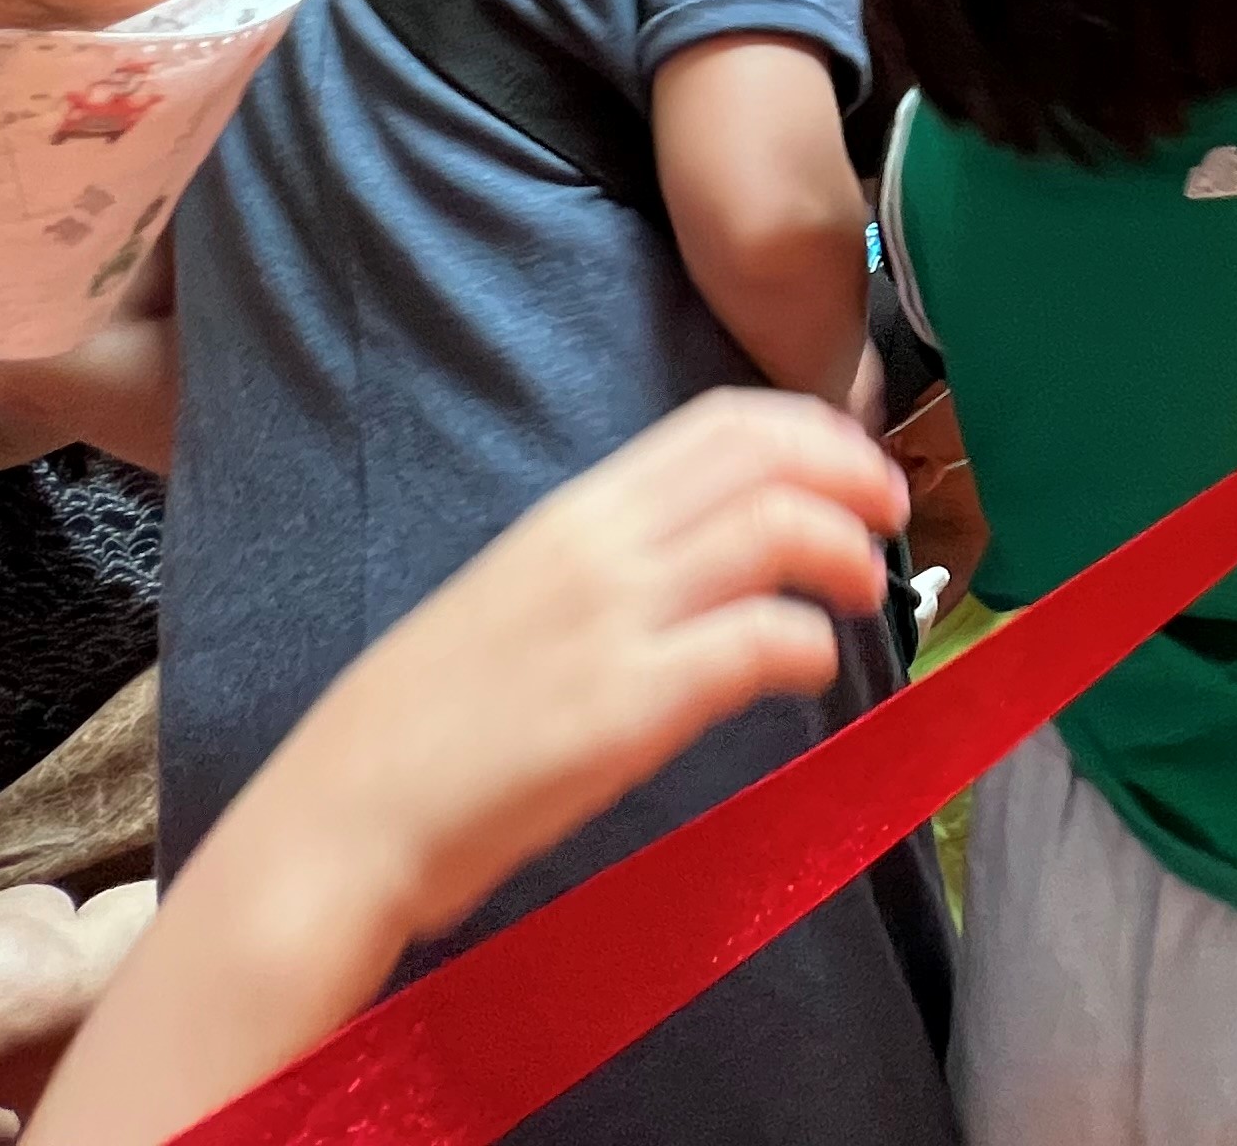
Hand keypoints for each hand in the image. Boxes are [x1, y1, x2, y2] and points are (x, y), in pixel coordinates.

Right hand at [229, 387, 902, 947]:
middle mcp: (599, 545)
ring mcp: (614, 621)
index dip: (813, 431)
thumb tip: (698, 552)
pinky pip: (755, 642)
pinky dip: (809, 644)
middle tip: (891, 516)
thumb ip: (605, 563)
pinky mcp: (626, 706)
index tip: (855, 464)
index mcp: (574, 512)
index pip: (720, 422)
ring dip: (847, 551)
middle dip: (852, 472)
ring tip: (866, 593)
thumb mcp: (517, 598)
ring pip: (775, 529)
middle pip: (764, 456)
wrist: (345, 815)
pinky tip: (813, 670)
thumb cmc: (430, 724)